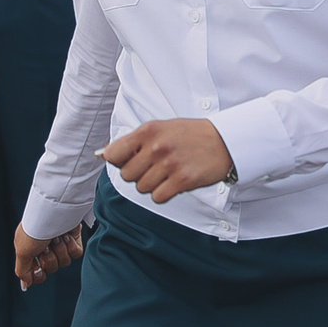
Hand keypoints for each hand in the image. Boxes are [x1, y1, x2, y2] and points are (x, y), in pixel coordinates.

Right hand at [12, 225, 84, 290]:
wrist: (53, 213)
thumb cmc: (34, 231)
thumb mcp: (22, 252)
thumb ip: (22, 270)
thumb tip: (25, 284)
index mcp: (31, 251)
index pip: (38, 273)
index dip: (39, 275)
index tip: (38, 270)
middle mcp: (46, 248)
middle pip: (51, 268)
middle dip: (50, 259)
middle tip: (46, 247)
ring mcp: (60, 244)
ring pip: (64, 262)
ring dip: (60, 251)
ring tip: (56, 238)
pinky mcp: (73, 239)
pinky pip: (76, 254)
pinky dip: (71, 247)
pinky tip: (67, 237)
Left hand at [100, 119, 232, 203]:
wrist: (225, 141)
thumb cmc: (189, 135)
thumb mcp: (160, 129)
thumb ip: (131, 142)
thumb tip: (102, 155)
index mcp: (148, 131)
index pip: (113, 155)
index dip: (119, 161)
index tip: (132, 160)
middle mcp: (157, 147)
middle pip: (126, 175)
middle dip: (138, 174)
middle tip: (156, 166)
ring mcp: (169, 164)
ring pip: (142, 188)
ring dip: (153, 184)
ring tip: (168, 172)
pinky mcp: (182, 180)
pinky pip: (157, 197)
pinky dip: (164, 193)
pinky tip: (175, 182)